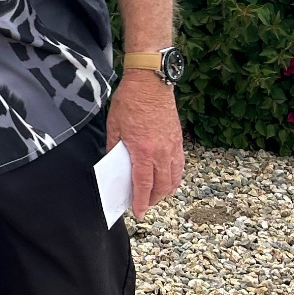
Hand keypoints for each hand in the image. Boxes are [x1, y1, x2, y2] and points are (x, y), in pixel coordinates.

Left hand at [106, 72, 183, 217]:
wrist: (151, 82)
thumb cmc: (130, 101)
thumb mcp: (114, 127)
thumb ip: (114, 149)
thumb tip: (115, 165)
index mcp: (143, 151)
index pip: (143, 185)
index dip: (140, 201)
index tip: (138, 212)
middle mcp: (161, 152)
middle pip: (161, 186)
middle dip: (152, 200)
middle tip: (143, 204)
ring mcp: (172, 147)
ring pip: (173, 179)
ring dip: (164, 190)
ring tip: (154, 194)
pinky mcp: (178, 140)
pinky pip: (179, 166)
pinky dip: (174, 177)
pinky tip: (167, 179)